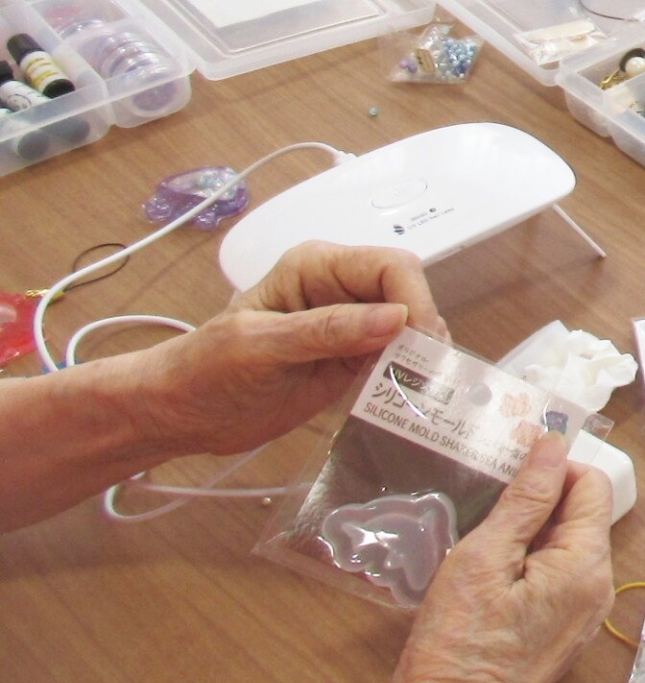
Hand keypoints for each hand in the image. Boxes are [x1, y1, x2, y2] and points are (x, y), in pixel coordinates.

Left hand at [134, 243, 444, 459]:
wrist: (179, 416)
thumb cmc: (205, 371)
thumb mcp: (260, 346)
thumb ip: (326, 330)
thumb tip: (397, 319)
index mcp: (317, 267)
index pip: (388, 266)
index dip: (413, 299)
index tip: (420, 344)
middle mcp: (341, 290)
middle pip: (408, 294)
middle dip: (423, 329)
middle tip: (427, 373)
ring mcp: (350, 327)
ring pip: (409, 329)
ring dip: (420, 356)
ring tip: (423, 389)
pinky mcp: (353, 361)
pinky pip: (395, 361)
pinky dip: (407, 377)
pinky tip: (408, 396)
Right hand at [381, 436, 613, 682]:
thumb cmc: (458, 643)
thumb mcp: (484, 558)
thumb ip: (526, 499)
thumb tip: (553, 446)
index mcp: (586, 565)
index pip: (593, 486)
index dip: (556, 469)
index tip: (511, 469)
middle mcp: (599, 588)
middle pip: (583, 515)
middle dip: (542, 500)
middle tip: (489, 503)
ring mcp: (585, 614)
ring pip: (569, 546)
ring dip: (533, 532)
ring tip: (485, 539)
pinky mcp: (565, 632)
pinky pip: (560, 578)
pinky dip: (532, 563)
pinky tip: (492, 573)